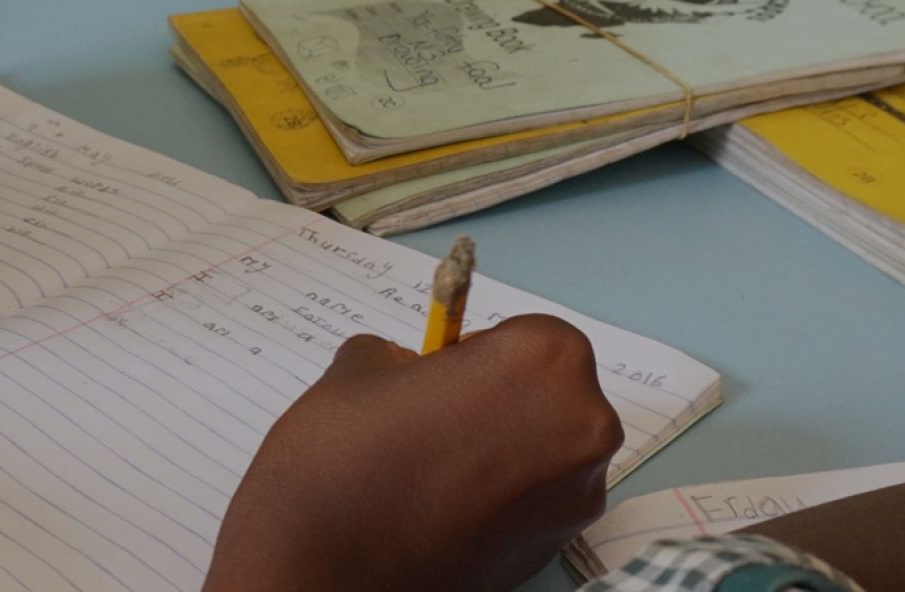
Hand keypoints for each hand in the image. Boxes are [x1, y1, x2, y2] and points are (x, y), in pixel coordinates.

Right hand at [203, 315, 621, 591]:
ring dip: (501, 448)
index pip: (528, 336)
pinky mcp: (555, 549)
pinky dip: (499, 497)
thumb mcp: (359, 370)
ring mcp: (575, 497)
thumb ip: (402, 357)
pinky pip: (534, 501)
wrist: (322, 568)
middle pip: (550, 392)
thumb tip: (410, 368)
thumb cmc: (343, 459)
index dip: (479, 352)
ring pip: (544, 449)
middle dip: (498, 399)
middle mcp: (581, 427)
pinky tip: (440, 506)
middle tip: (433, 418)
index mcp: (544, 362)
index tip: (440, 375)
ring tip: (429, 467)